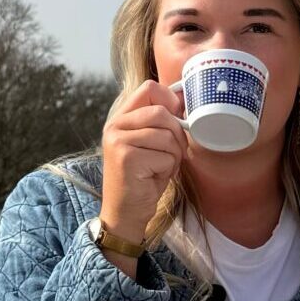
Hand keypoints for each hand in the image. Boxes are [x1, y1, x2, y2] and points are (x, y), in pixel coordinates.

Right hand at [100, 79, 186, 242]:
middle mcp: (115, 125)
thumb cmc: (143, 178)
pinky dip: (168, 169)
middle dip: (176, 135)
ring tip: (160, 167)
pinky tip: (154, 177)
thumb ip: (160, 123)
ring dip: (173, 155)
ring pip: (167, 135)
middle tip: (172, 154)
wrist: (125, 212)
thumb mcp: (150, 144)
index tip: (176, 120)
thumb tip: (184, 102)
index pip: (149, 88)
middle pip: (162, 112)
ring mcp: (118, 140)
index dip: (170, 100)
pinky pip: (165, 156)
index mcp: (121, 118)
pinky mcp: (126, 157)